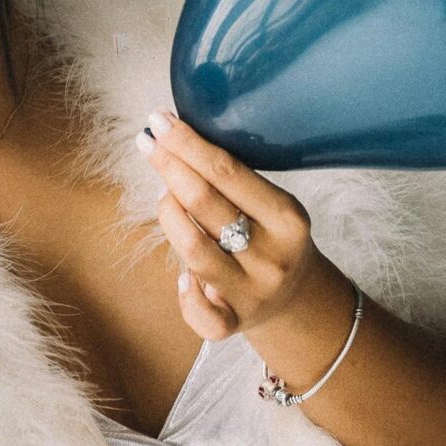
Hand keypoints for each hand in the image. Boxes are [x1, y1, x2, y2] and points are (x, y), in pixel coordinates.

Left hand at [136, 112, 328, 340]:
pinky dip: (186, 294)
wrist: (298, 299)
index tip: (159, 121)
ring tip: (163, 195)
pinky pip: (202, 315)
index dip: (187, 144)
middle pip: (205, 203)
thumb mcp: (271, 204)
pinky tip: (182, 275)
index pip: (228, 172)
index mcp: (287, 217)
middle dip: (169, 166)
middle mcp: (272, 255)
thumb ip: (234, 181)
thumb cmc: (270, 237)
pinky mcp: (235, 324)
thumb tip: (176, 137)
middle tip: (146, 141)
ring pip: (193, 250)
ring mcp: (254, 292)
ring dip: (168, 215)